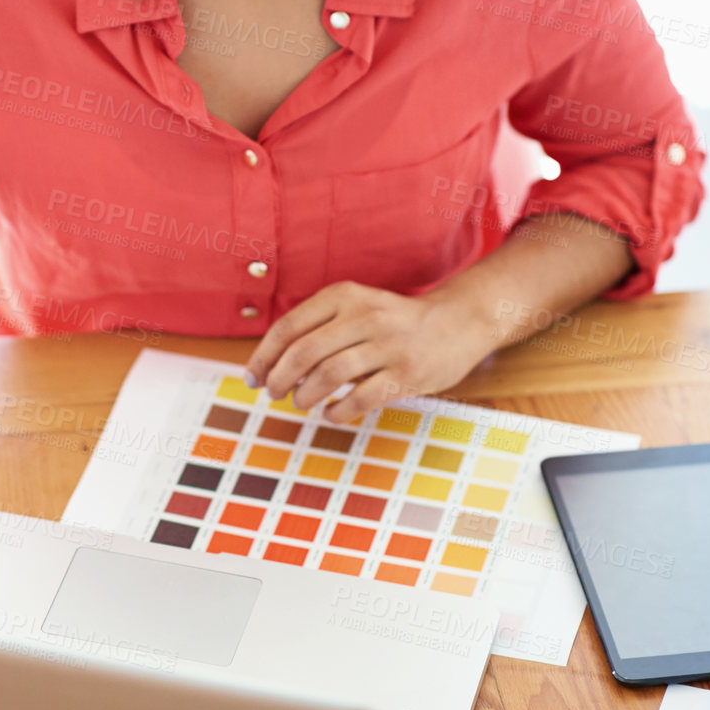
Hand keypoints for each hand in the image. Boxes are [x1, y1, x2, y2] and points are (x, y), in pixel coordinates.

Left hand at [243, 280, 492, 422]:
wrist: (457, 322)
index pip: (289, 326)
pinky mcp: (407, 374)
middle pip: (304, 352)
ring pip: (329, 375)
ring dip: (304, 396)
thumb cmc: (393, 320)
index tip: (251, 378)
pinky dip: (337, 412)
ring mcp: (388, 345)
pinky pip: (361, 400)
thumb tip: (269, 365)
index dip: (264, 356)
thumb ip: (318, 328)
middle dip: (279, 379)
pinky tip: (330, 414)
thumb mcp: (355, 306)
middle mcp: (365, 316)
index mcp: (345, 295)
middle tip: (272, 394)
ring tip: (300, 403)